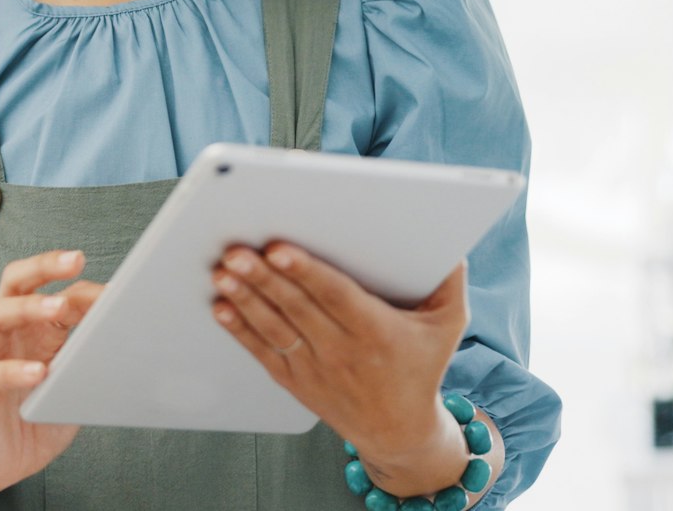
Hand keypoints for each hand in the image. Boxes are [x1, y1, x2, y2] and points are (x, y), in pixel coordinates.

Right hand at [0, 249, 103, 501]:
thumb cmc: (37, 420)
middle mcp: (11, 338)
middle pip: (16, 284)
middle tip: (74, 259)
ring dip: (27, 307)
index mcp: (37, 332)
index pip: (57, 294)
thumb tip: (136, 350)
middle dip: (44, 266)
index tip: (117, 290)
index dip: (85, 289)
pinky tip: (37, 373)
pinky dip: (13, 370)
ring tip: (57, 308)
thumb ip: (94, 366)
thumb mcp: (75, 389)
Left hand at [211, 243, 473, 494]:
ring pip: (274, 327)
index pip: (335, 296)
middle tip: (236, 251)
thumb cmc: (422, 367)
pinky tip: (222, 306)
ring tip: (223, 272)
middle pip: (296, 308)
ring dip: (245, 298)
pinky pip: (263, 351)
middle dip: (263, 278)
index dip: (306, 272)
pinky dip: (240, 329)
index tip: (280, 249)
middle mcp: (341, 351)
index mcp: (377, 331)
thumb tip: (450, 242)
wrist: (398, 431)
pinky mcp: (295, 380)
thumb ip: (450, 280)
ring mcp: (314, 368)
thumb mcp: (449, 324)